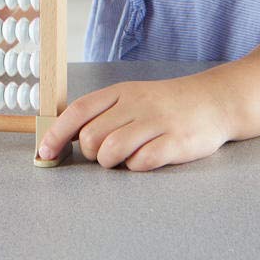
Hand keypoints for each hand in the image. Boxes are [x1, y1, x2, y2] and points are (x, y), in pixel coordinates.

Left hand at [37, 73, 233, 170]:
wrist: (215, 100)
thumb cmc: (167, 104)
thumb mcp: (133, 98)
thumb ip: (103, 114)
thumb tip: (64, 137)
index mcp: (122, 92)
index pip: (78, 111)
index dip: (56, 134)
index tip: (44, 154)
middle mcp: (137, 104)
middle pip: (91, 138)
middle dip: (93, 154)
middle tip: (111, 152)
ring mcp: (157, 122)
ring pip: (111, 152)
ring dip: (113, 163)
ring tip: (129, 157)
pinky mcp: (176, 142)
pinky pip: (141, 163)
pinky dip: (138, 167)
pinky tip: (149, 158)